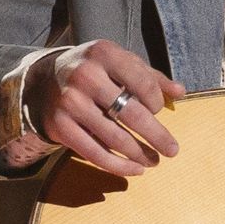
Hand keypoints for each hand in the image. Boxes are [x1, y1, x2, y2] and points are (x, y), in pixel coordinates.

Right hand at [25, 39, 184, 176]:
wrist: (44, 80)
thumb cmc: (95, 70)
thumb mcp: (120, 62)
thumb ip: (151, 76)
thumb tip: (181, 92)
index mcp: (104, 54)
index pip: (143, 83)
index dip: (156, 101)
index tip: (158, 110)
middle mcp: (86, 76)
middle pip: (132, 114)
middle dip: (157, 136)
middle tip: (173, 150)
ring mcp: (71, 102)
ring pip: (115, 138)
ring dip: (139, 154)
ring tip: (154, 161)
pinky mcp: (60, 126)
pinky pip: (94, 153)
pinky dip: (118, 165)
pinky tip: (134, 170)